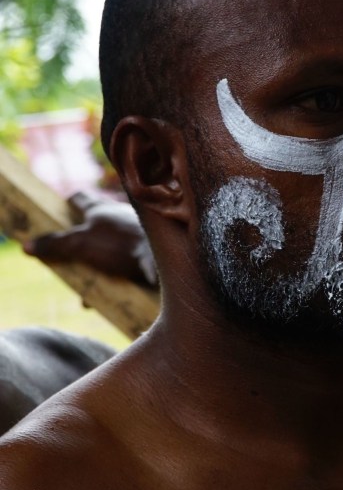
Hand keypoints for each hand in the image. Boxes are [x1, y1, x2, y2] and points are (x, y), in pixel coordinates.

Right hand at [22, 192, 156, 286]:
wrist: (167, 257)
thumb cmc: (122, 244)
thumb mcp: (81, 244)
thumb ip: (56, 244)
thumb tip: (28, 246)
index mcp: (101, 209)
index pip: (80, 198)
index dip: (70, 202)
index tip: (64, 206)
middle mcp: (123, 215)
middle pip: (100, 221)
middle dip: (88, 237)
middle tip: (77, 252)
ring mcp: (140, 232)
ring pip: (118, 242)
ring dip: (105, 261)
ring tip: (94, 287)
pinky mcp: (155, 249)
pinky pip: (135, 260)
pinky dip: (125, 273)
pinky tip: (120, 291)